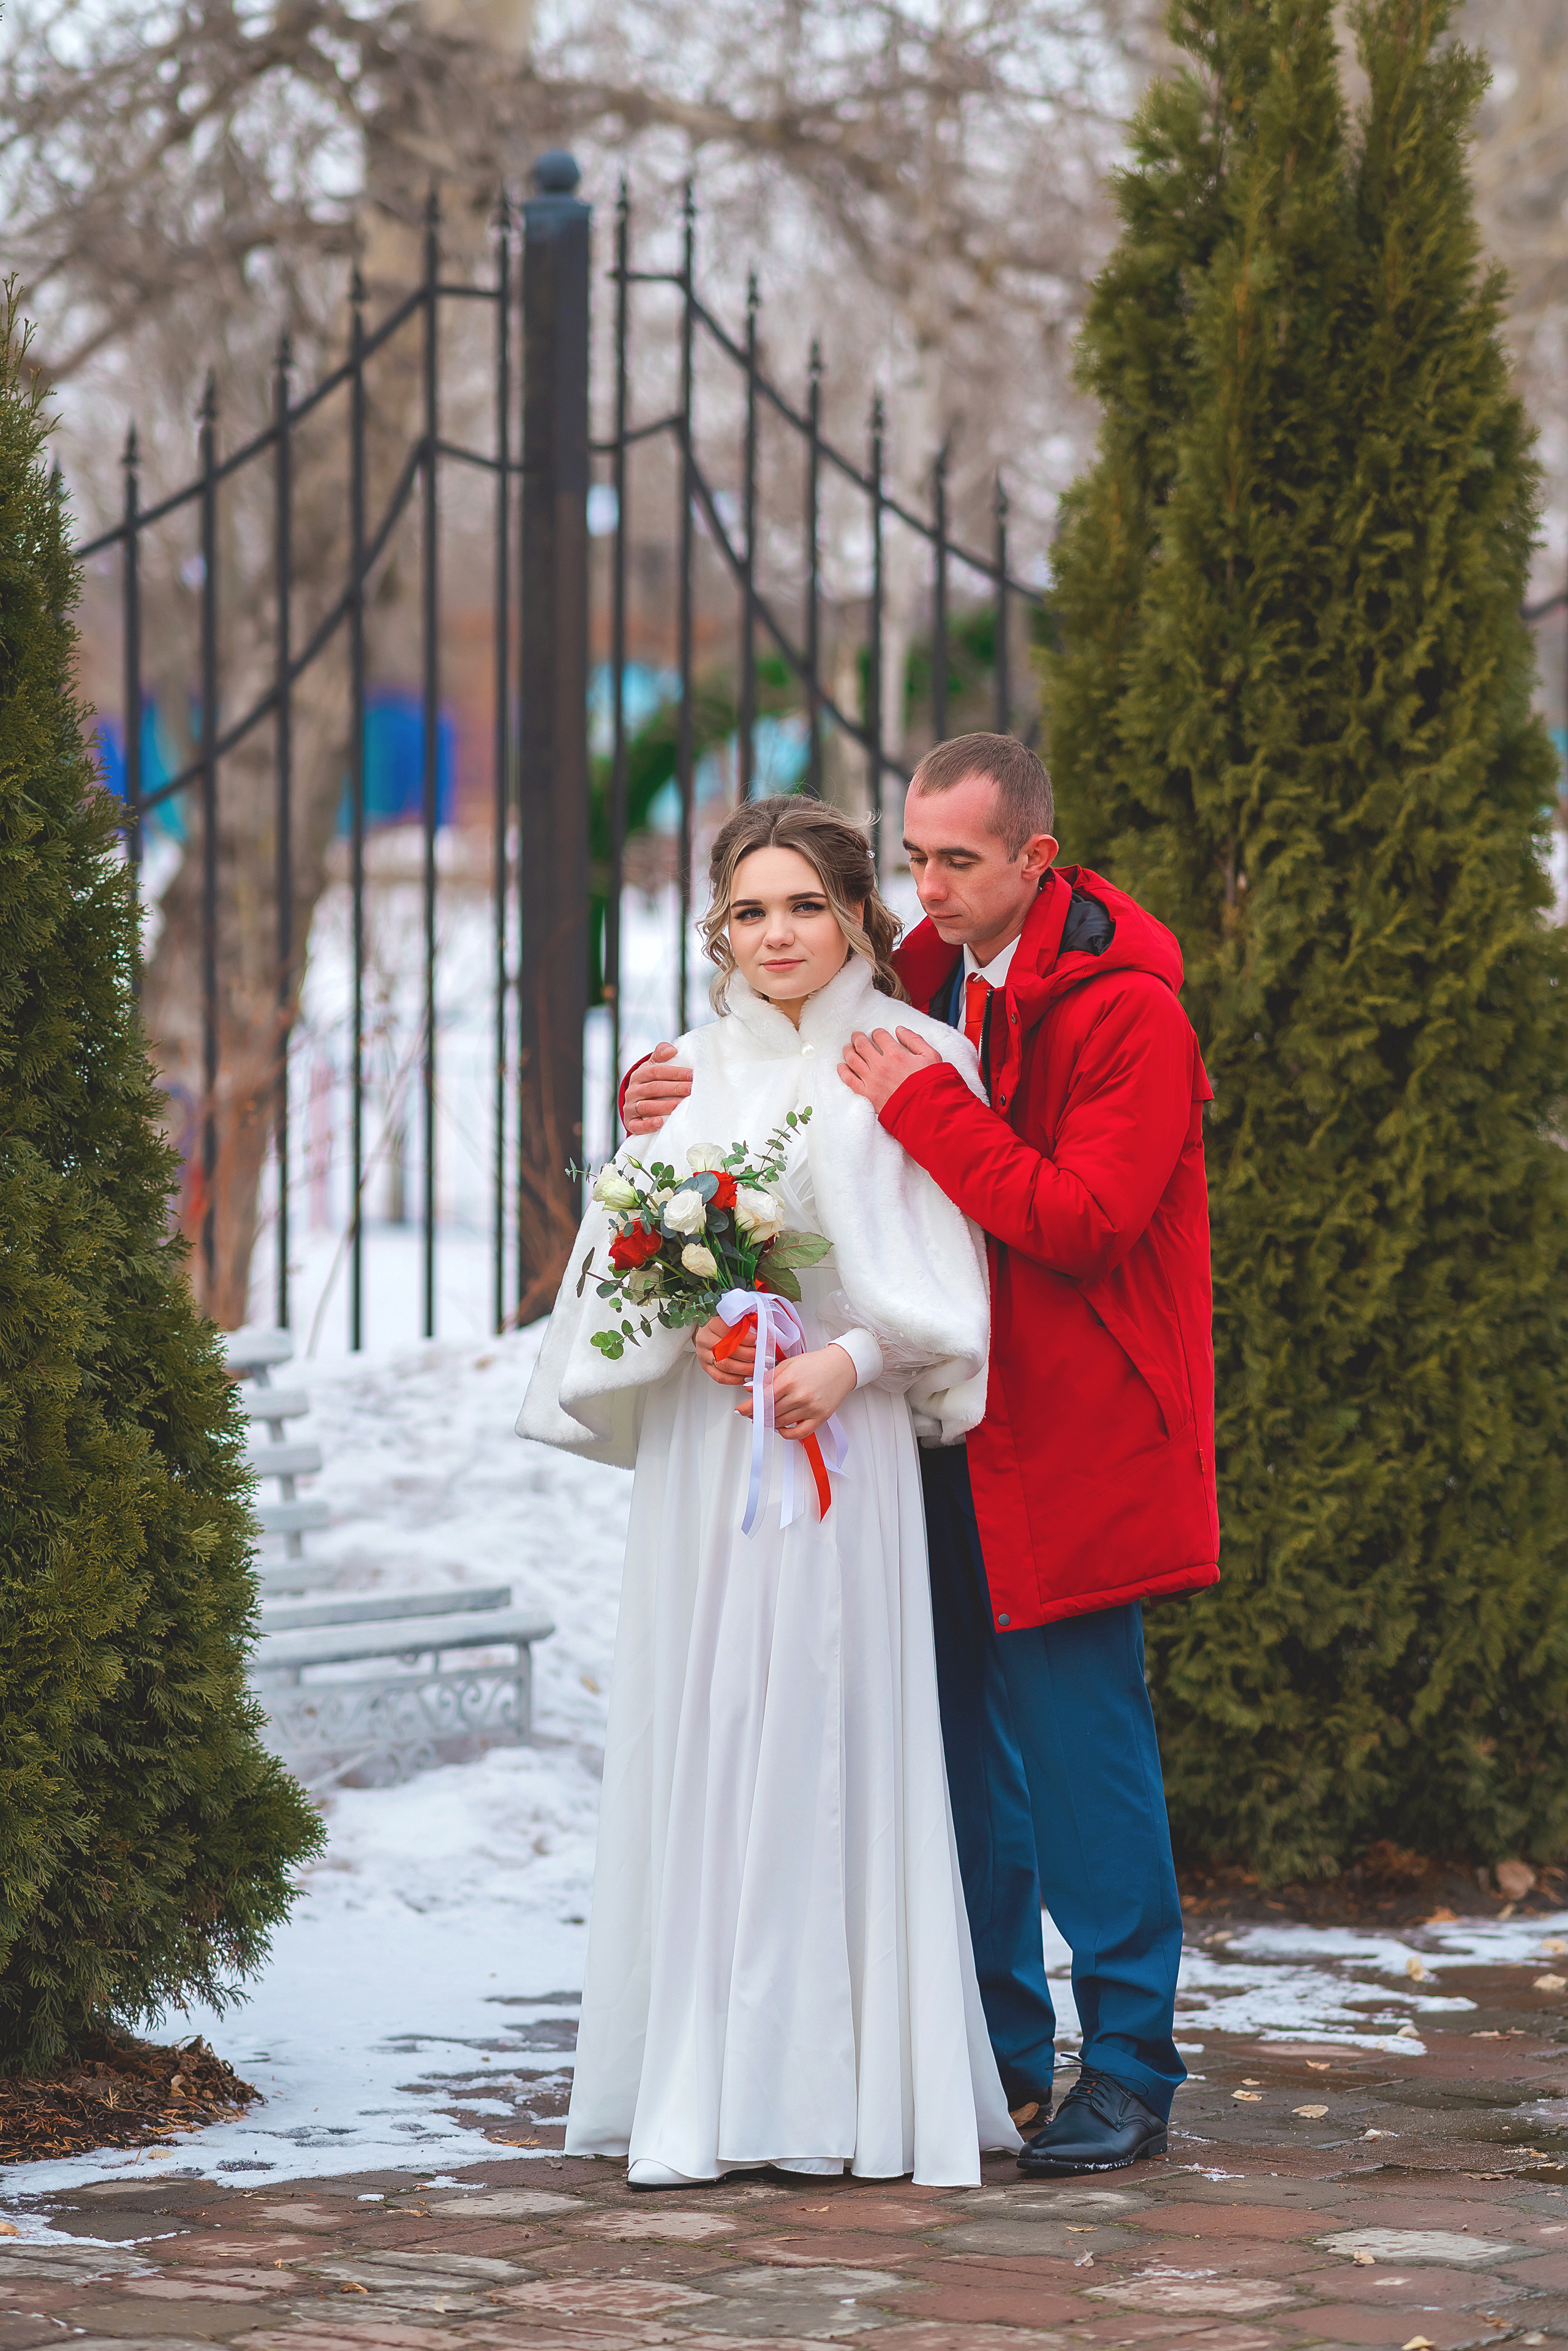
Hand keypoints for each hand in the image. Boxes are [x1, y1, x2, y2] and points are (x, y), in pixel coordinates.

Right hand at [623, 1041, 692, 1134]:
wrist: (636, 1102)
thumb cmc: (651, 1082)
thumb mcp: (653, 1066)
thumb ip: (661, 1054)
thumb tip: (672, 1050)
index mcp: (639, 1075)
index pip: (657, 1071)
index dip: (675, 1073)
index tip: (692, 1075)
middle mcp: (633, 1091)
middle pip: (654, 1088)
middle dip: (675, 1089)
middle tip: (691, 1090)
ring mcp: (630, 1107)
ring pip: (647, 1106)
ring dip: (665, 1106)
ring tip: (681, 1105)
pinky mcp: (631, 1122)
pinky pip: (637, 1125)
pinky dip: (648, 1125)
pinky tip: (660, 1122)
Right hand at [695, 1312, 755, 1386]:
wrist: (707, 1334)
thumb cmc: (723, 1327)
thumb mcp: (733, 1320)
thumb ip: (745, 1324)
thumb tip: (764, 1334)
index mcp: (712, 1324)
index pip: (729, 1331)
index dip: (745, 1337)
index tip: (758, 1341)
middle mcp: (705, 1339)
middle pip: (728, 1349)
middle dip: (748, 1355)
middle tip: (761, 1357)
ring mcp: (703, 1354)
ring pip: (724, 1365)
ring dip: (744, 1369)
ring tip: (756, 1368)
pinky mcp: (705, 1366)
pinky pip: (719, 1377)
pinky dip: (735, 1379)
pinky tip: (745, 1376)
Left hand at [736, 1343, 856, 1439]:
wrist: (841, 1366)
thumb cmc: (815, 1363)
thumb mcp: (788, 1364)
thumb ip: (768, 1377)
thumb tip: (750, 1389)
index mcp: (789, 1380)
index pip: (763, 1399)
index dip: (748, 1407)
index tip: (740, 1411)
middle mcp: (799, 1396)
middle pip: (770, 1412)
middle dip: (758, 1414)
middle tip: (753, 1413)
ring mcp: (810, 1408)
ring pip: (782, 1423)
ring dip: (770, 1422)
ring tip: (767, 1417)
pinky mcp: (820, 1417)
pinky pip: (799, 1433)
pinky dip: (787, 1434)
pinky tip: (781, 1428)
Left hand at [838, 1024, 942, 1112]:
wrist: (926, 1110)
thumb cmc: (930, 1085)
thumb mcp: (931, 1056)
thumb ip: (914, 1040)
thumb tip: (900, 1030)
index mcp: (896, 1054)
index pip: (879, 1036)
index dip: (877, 1033)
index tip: (876, 1034)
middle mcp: (881, 1065)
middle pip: (862, 1045)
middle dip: (858, 1038)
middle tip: (856, 1036)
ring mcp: (872, 1080)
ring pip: (853, 1060)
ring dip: (848, 1051)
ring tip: (848, 1048)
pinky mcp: (868, 1094)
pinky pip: (850, 1080)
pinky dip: (843, 1071)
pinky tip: (842, 1066)